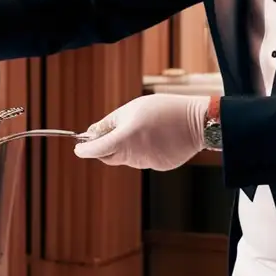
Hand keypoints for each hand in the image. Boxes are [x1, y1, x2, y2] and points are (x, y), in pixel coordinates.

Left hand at [73, 95, 210, 170]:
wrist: (197, 121)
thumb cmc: (163, 109)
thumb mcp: (132, 108)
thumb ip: (109, 123)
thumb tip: (91, 134)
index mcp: (126, 138)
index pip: (96, 150)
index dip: (84, 150)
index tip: (78, 148)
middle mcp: (134, 155)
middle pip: (109, 156)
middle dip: (104, 147)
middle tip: (107, 133)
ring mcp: (147, 163)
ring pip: (127, 158)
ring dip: (126, 147)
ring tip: (144, 129)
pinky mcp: (159, 166)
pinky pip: (143, 160)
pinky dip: (143, 150)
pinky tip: (156, 137)